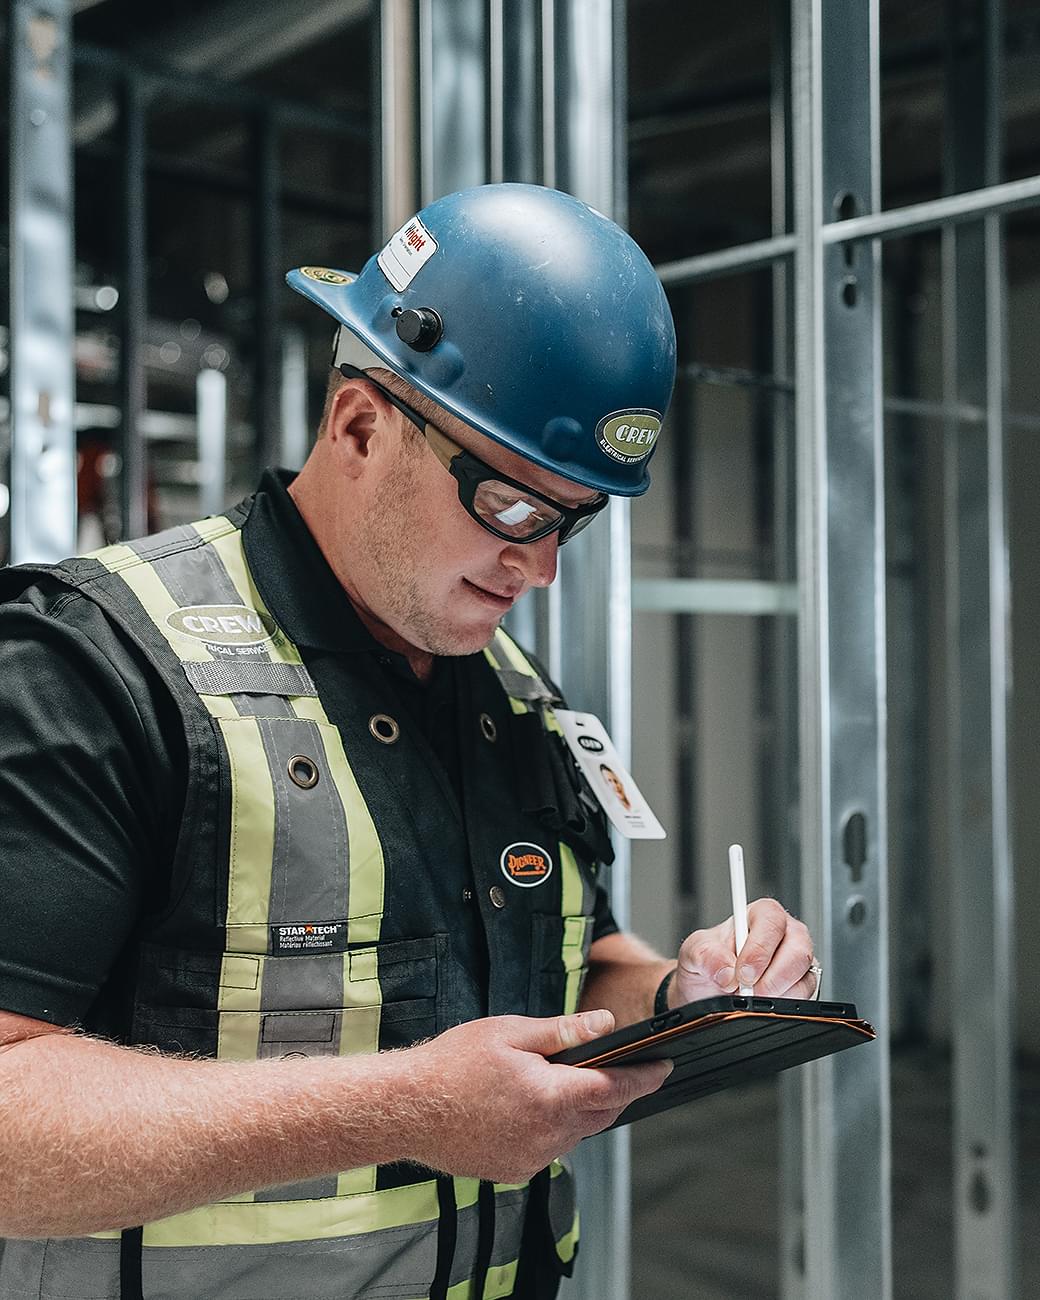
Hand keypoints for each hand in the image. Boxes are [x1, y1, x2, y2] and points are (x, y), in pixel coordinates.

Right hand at [403, 1011, 671, 1183]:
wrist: (406, 1109)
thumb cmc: (453, 1064)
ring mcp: (532, 1158)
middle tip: (623, 1068)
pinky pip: (550, 1147)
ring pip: (576, 1132)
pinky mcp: (516, 1170)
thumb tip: (605, 1025)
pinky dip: (554, 1126)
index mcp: (551, 1097)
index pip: (615, 1087)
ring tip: (567, 1082)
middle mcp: (549, 1135)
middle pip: (601, 1112)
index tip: (664, 1067)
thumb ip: (563, 1031)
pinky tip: (532, 1106)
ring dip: (582, 1109)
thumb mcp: (510, 1032)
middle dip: (616, 1091)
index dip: (644, 1077)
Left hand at [670, 898, 816, 1005]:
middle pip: (798, 949)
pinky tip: (763, 1004)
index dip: (760, 948)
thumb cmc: (707, 963)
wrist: (706, 990)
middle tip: (750, 992)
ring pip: (805, 975)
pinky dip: (785, 1005)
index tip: (743, 972)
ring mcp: (796, 960)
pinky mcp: (802, 984)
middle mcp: (784, 934)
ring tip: (751, 998)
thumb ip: (705, 955)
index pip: (771, 921)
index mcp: (758, 916)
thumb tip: (726, 971)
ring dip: (778, 993)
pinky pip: (806, 995)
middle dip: (773, 977)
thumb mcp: (693, 952)